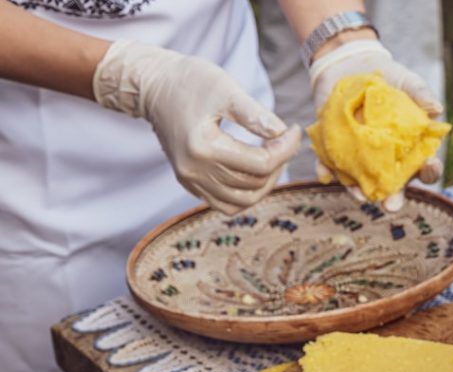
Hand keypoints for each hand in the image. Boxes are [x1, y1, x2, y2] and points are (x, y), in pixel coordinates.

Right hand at [93, 41, 300, 214]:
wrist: (153, 86)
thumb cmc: (189, 81)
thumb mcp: (225, 89)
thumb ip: (255, 114)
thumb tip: (282, 133)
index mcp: (203, 147)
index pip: (261, 163)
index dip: (286, 149)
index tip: (294, 129)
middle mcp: (194, 171)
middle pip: (255, 183)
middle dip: (279, 162)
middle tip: (286, 140)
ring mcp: (190, 180)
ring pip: (242, 200)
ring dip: (266, 183)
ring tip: (274, 157)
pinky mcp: (189, 183)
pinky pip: (225, 203)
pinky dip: (246, 194)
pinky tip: (255, 173)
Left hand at [309, 39, 443, 210]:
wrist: (350, 66)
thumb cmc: (389, 79)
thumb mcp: (408, 82)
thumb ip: (421, 94)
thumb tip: (436, 108)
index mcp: (411, 149)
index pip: (425, 166)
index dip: (430, 170)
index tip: (429, 167)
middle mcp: (387, 160)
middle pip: (394, 185)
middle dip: (393, 198)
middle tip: (391, 206)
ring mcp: (362, 158)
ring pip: (362, 182)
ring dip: (359, 192)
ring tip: (359, 196)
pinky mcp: (337, 151)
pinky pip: (331, 166)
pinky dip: (327, 171)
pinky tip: (325, 175)